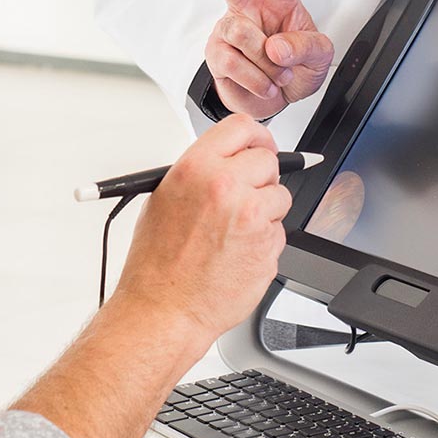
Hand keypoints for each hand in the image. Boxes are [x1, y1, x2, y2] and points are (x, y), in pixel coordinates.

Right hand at [114, 117, 291, 348]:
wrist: (165, 309)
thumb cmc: (158, 263)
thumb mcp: (164, 198)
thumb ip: (201, 172)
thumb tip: (229, 160)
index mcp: (197, 168)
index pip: (242, 127)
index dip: (256, 136)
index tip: (259, 145)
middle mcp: (226, 187)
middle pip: (268, 160)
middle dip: (260, 176)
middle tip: (245, 194)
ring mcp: (251, 216)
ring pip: (280, 195)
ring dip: (266, 209)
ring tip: (235, 231)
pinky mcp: (267, 245)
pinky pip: (280, 231)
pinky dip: (265, 239)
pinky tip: (239, 252)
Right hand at [190, 0, 334, 120]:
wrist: (278, 99)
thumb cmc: (298, 67)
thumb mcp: (319, 57)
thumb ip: (306, 46)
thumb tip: (276, 47)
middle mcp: (250, 8)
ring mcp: (230, 29)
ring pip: (241, 34)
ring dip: (267, 62)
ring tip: (278, 74)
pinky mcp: (217, 53)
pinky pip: (233, 62)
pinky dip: (256, 80)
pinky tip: (265, 84)